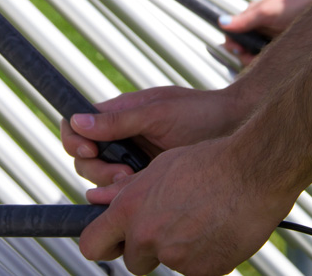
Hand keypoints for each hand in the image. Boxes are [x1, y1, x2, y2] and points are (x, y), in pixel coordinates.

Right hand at [60, 86, 244, 185]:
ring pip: (102, 181)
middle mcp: (123, 138)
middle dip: (97, 169)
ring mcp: (135, 161)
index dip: (74, 138)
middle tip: (121, 173)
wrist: (237, 131)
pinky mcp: (149, 182)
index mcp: (120, 115)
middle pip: (86, 159)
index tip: (89, 149)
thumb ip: (119, 120)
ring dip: (110, 186)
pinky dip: (124, 198)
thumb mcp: (158, 113)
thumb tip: (78, 122)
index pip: (78, 125)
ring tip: (132, 182)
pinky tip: (138, 192)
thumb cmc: (201, 113)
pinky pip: (125, 195)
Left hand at [79, 138, 297, 275]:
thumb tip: (96, 199)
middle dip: (147, 249)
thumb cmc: (208, 162)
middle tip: (170, 225)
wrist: (253, 172)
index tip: (111, 241)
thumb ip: (128, 191)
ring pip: (168, 263)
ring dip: (178, 250)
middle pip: (133, 261)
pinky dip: (205, 256)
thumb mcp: (160, 168)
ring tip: (202, 219)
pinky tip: (219, 230)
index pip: (92, 244)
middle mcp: (148, 236)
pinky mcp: (204, 271)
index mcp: (131, 209)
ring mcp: (177, 258)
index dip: (101, 243)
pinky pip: (197, 269)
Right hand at [219, 0, 311, 60]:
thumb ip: (245, 19)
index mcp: (251, 17)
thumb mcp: (267, 12)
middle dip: (246, 56)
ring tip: (268, 60)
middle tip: (256, 59)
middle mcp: (258, 28)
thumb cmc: (294, 4)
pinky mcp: (280, 47)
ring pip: (255, 55)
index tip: (240, 51)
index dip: (233, 45)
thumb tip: (221, 22)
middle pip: (243, 48)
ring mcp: (269, 38)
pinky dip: (269, 62)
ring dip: (258, 60)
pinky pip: (269, 58)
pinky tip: (276, 61)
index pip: (233, 35)